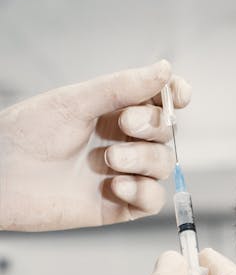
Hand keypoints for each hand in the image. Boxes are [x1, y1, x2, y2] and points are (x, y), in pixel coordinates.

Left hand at [0, 60, 189, 230]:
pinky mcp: (117, 205)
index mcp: (111, 111)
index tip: (178, 94)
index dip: (174, 96)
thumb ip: (124, 86)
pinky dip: (144, 192)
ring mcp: (121, 174)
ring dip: (144, 160)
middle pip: (166, 132)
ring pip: (163, 165)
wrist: (0, 178)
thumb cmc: (24, 135)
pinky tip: (116, 187)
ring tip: (110, 161)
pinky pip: (152, 200)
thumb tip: (165, 69)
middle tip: (124, 125)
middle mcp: (120, 141)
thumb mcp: (75, 102)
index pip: (158, 101)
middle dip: (153, 126)